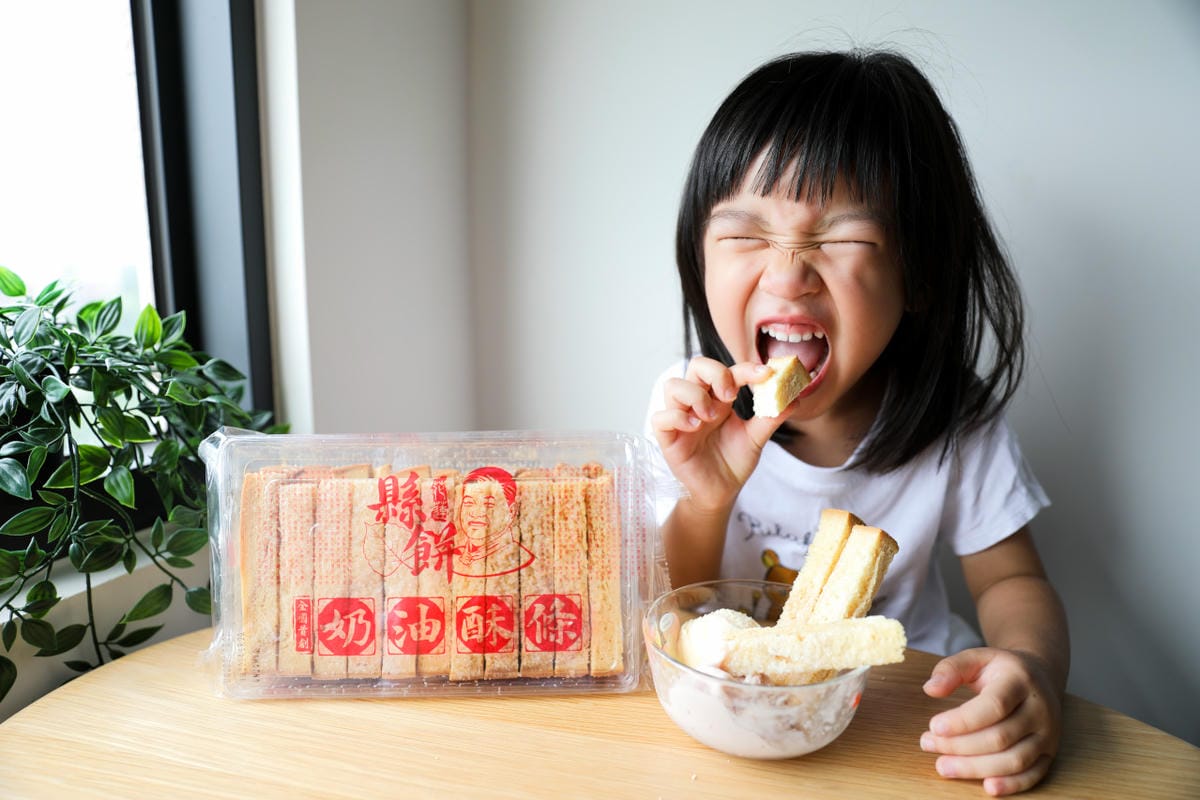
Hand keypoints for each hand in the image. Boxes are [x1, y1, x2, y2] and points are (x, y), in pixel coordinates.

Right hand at [649, 357, 787, 512]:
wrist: (720, 492)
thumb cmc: (733, 462)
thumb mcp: (756, 438)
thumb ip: (771, 418)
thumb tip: (795, 399)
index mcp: (719, 399)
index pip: (728, 371)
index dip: (745, 368)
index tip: (766, 373)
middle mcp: (699, 403)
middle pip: (696, 366)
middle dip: (715, 373)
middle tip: (730, 394)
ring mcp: (681, 418)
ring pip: (673, 386)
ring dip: (694, 395)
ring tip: (710, 416)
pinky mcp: (668, 438)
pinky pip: (660, 417)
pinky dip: (677, 417)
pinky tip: (694, 428)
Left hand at [920, 647, 1062, 795]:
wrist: (1040, 678)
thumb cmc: (1000, 670)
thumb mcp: (976, 658)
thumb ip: (951, 669)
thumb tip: (930, 689)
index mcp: (1020, 680)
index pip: (994, 705)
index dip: (963, 720)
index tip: (933, 726)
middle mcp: (1040, 709)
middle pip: (1000, 737)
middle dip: (959, 745)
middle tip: (927, 744)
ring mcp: (1048, 733)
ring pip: (1015, 760)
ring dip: (976, 768)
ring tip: (943, 765)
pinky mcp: (1050, 753)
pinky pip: (1033, 774)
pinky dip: (1012, 785)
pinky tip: (987, 787)